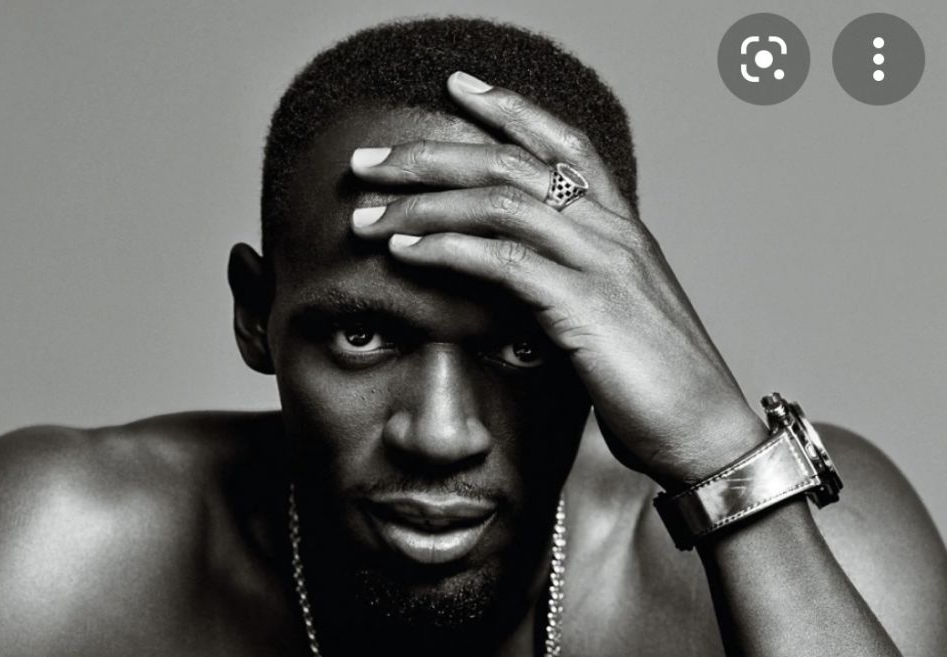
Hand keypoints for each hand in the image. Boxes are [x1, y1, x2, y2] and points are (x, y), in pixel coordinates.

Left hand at [349, 71, 767, 488]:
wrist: (708, 433)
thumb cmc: (657, 382)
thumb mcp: (613, 316)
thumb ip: (570, 283)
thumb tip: (517, 279)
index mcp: (622, 229)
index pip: (563, 144)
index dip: (509, 109)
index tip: (456, 87)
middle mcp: (614, 232)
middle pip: (512, 164)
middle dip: (431, 155)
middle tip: (369, 159)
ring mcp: (604, 264)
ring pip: (501, 203)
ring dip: (423, 203)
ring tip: (366, 213)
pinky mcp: (587, 307)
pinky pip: (505, 261)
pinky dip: (447, 248)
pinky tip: (405, 249)